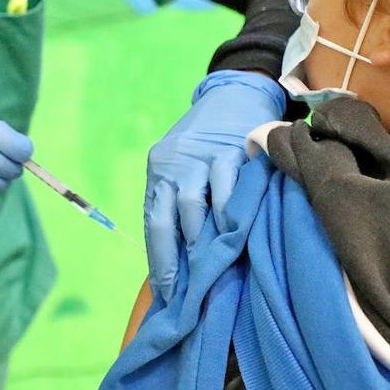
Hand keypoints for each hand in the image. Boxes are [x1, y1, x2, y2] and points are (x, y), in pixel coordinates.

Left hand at [144, 70, 285, 300]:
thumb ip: (182, 205)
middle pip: (166, 218)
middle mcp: (174, 165)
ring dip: (201, 241)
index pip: (153, 223)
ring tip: (210, 270)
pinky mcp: (232, 150)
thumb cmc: (210, 143)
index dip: (159, 261)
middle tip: (186, 294)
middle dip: (174, 260)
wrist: (236, 93)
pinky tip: (235, 236)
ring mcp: (202, 157)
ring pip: (193, 205)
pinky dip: (229, 214)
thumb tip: (186, 263)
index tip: (165, 296)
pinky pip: (227, 189)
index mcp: (158, 173)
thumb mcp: (186, 167)